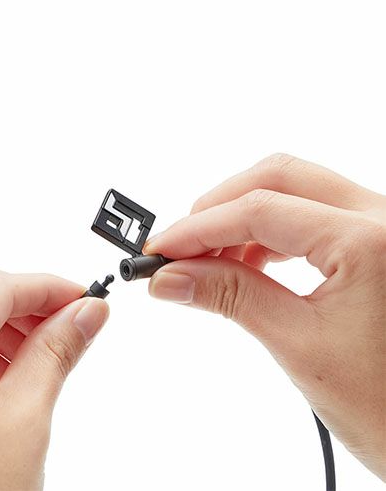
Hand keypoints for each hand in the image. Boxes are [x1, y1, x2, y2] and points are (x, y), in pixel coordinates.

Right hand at [144, 154, 385, 479]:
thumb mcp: (299, 346)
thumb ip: (231, 298)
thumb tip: (173, 277)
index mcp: (369, 241)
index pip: (259, 210)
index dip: (197, 229)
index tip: (160, 251)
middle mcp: (380, 217)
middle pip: (276, 179)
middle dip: (218, 209)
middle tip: (180, 249)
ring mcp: (378, 225)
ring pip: (292, 191)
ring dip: (240, 218)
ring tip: (208, 261)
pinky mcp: (371, 240)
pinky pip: (309, 214)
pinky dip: (267, 231)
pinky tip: (247, 261)